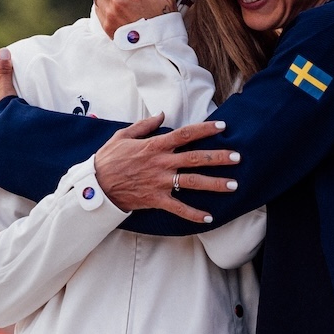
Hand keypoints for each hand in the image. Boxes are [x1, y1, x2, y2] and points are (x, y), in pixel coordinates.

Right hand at [91, 117, 238, 220]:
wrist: (95, 186)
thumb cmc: (108, 159)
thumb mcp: (123, 135)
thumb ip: (144, 125)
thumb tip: (162, 115)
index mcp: (155, 145)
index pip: (186, 134)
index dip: (205, 129)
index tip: (223, 126)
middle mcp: (161, 163)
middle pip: (196, 158)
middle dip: (219, 157)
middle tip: (238, 157)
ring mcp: (160, 182)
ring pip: (193, 182)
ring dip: (215, 184)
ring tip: (234, 185)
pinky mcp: (156, 199)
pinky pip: (179, 208)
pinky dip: (194, 215)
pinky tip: (209, 218)